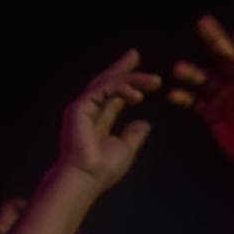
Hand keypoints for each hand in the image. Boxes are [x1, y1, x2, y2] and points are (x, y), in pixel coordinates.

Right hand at [55, 49, 160, 195]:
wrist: (85, 179)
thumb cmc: (101, 171)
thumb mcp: (125, 149)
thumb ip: (133, 135)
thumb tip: (144, 124)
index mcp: (97, 122)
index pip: (112, 96)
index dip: (126, 84)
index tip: (142, 77)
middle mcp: (87, 112)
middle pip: (105, 82)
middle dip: (121, 68)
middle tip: (135, 54)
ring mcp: (81, 109)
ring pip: (106, 83)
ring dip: (131, 79)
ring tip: (155, 81)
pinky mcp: (78, 108)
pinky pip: (103, 90)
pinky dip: (122, 89)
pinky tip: (139, 96)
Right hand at [169, 17, 233, 181]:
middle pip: (226, 59)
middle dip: (215, 41)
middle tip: (202, 23)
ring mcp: (224, 98)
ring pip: (206, 79)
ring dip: (192, 72)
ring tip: (177, 69)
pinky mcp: (212, 113)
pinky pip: (194, 101)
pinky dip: (184, 97)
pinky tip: (173, 95)